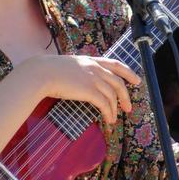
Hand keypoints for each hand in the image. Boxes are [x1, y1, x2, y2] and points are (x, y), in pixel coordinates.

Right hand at [25, 55, 140, 124]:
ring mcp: (93, 78)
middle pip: (118, 82)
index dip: (128, 72)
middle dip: (126, 96)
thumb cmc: (50, 70)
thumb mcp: (70, 65)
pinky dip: (109, 113)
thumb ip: (81, 69)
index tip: (137, 80)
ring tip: (113, 119)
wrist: (42, 73)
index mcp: (91, 60)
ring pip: (112, 95)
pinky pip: (105, 103)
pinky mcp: (89, 90)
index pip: (115, 64)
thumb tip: (85, 80)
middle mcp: (95, 68)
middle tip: (128, 107)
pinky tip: (108, 119)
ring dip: (115, 109)